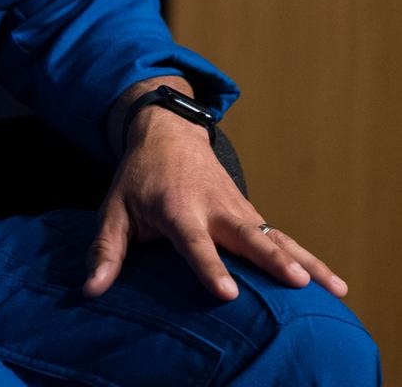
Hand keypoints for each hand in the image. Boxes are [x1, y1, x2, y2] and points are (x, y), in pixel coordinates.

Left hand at [84, 92, 348, 302]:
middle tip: (296, 281)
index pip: (194, 242)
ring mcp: (237, 209)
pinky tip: (332, 285)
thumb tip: (89, 289)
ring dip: (302, 261)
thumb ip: (105, 249)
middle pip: (245, 237)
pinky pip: (281, 239)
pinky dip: (307, 258)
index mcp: (177, 208)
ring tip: (332, 288)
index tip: (227, 292)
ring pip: (273, 238)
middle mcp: (212, 207)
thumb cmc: (139, 177)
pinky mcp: (251, 214)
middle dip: (270, 259)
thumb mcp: (115, 207)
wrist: (169, 131)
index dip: (209, 266)